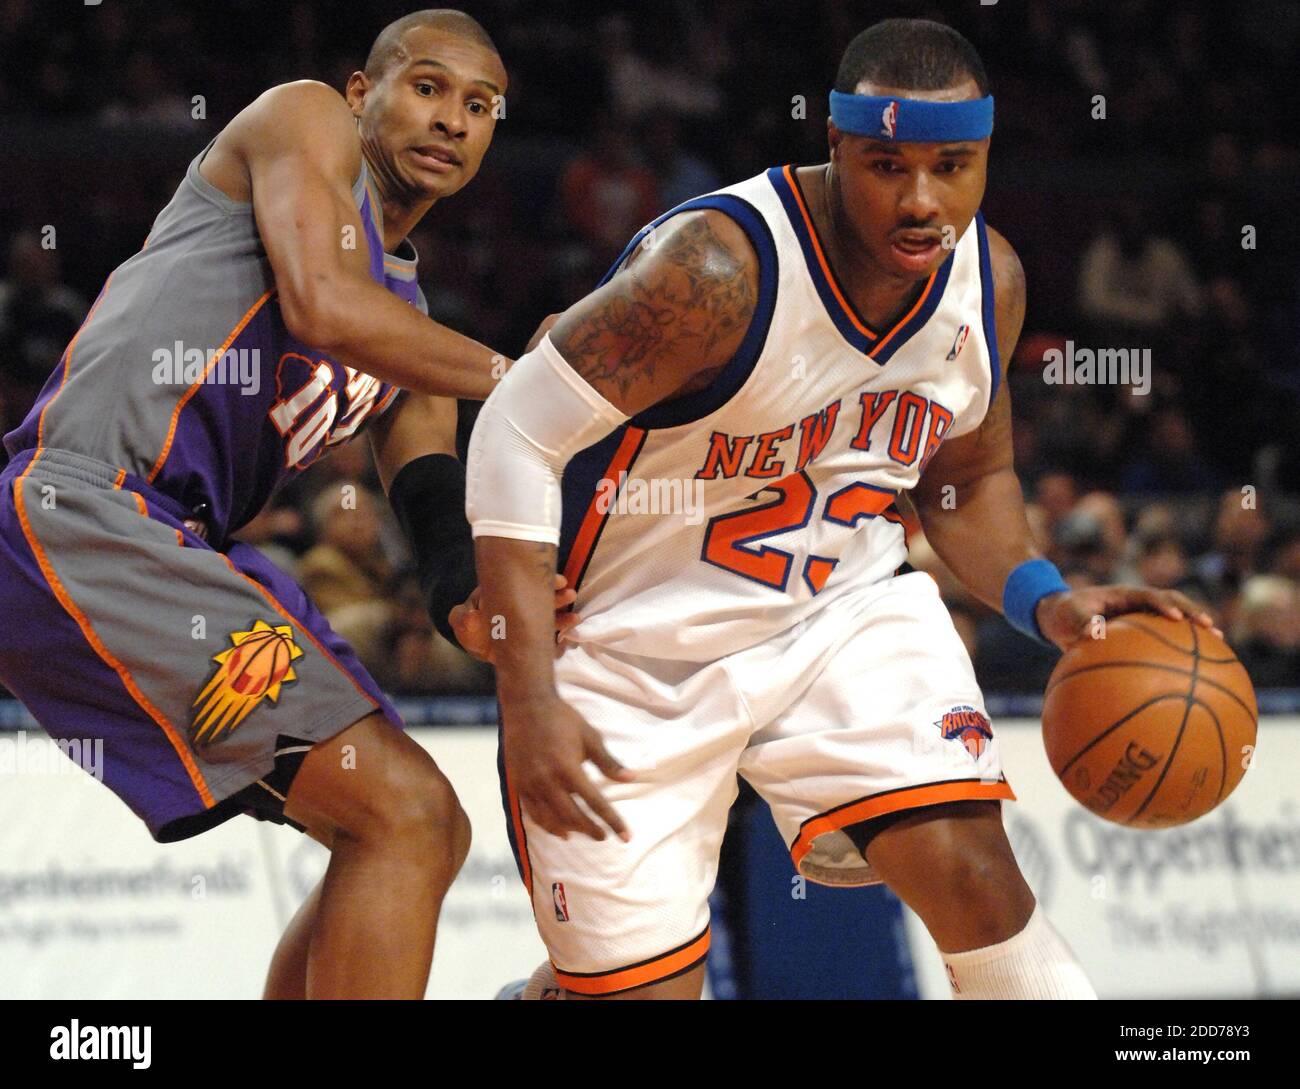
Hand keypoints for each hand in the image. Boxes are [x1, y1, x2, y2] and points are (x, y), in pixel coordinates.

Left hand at [449, 574, 578, 662]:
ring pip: (546, 611)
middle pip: (537, 595)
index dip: (534, 581)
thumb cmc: (471, 629)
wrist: (479, 646)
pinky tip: (573, 624)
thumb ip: (462, 618)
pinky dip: (561, 626)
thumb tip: (472, 615)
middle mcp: (518, 602)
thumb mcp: (462, 622)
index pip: (519, 585)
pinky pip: (549, 629)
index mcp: (501, 594)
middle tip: (568, 590)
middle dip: (553, 593)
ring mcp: (528, 617)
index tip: (551, 581)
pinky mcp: (534, 632)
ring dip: (560, 609)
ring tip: (574, 611)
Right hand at [502, 693, 634, 841]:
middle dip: (591, 829)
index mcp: (568, 768)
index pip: (595, 803)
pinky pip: (533, 813)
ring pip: (551, 819)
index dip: (613, 821)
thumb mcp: (590, 737)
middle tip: (603, 835)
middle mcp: (548, 780)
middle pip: (573, 817)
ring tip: (581, 833)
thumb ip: (608, 762)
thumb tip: (631, 778)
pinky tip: (559, 830)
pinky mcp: (518, 784)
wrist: (527, 706)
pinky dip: (547, 825)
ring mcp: (530, 784)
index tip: (626, 836)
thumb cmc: (562, 719)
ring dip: (569, 830)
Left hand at [1035, 585, 1221, 650]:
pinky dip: (1179, 652)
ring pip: (1175, 623)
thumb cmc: (1062, 612)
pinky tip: (1193, 673)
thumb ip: (1080, 622)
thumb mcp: (1067, 614)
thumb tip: (1093, 634)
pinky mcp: (1141, 632)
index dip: (1165, 604)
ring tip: (1221, 649)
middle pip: (1174, 605)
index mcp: (1124, 595)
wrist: (1057, 615)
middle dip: (1194, 615)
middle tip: (1213, 630)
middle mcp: (1138, 604)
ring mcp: (1142, 617)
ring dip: (1196, 633)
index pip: (1150, 595)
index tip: (1177, 619)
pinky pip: (1163, 640)